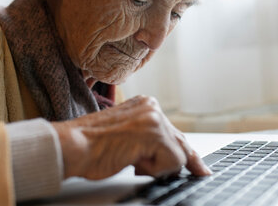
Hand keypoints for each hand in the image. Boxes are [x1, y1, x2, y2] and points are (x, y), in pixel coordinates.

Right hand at [51, 95, 211, 179]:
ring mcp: (153, 117)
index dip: (186, 152)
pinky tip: (134, 161)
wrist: (74, 146)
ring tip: (132, 161)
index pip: (172, 132)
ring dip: (157, 167)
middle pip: (180, 141)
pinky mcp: (153, 132)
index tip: (199, 165)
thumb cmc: (92, 146)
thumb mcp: (127, 138)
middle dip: (188, 161)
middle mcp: (151, 107)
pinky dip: (156, 169)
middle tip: (202, 172)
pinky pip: (173, 161)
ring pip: (178, 154)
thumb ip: (148, 141)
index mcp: (144, 105)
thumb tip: (170, 156)